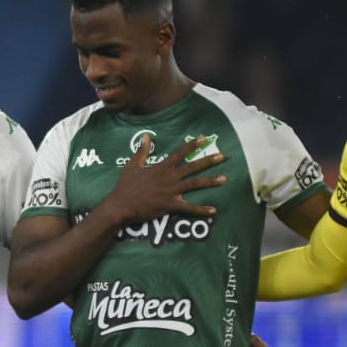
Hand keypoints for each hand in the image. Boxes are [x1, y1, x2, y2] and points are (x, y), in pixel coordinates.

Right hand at [107, 135, 225, 224]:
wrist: (121, 205)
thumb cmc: (126, 186)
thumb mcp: (132, 165)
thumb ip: (142, 151)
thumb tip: (147, 136)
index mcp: (161, 167)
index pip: (179, 153)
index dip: (192, 145)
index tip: (204, 139)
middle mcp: (169, 178)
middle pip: (192, 167)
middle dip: (208, 161)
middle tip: (222, 157)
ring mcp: (171, 192)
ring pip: (194, 185)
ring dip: (210, 182)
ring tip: (224, 179)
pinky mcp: (170, 205)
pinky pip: (189, 208)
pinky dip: (201, 210)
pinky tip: (213, 210)